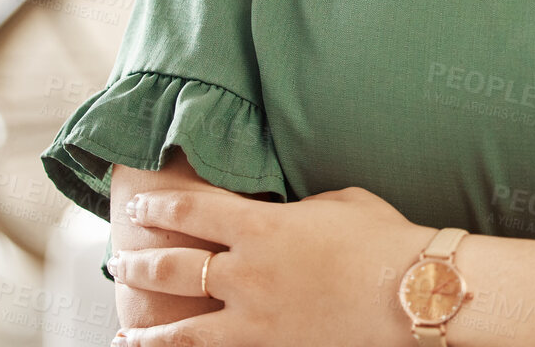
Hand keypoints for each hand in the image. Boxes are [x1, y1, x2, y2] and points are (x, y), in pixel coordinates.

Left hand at [107, 184, 436, 345]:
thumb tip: (286, 217)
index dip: (159, 208)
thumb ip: (299, 210)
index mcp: (262, 227)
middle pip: (174, 267)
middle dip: (141, 263)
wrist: (412, 294)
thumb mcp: (338, 203)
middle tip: (122, 261)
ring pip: (181, 330)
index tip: (140, 209)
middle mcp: (247, 275)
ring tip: (126, 329)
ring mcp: (254, 322)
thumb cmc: (384, 240)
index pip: (191, 210)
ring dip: (147, 330)